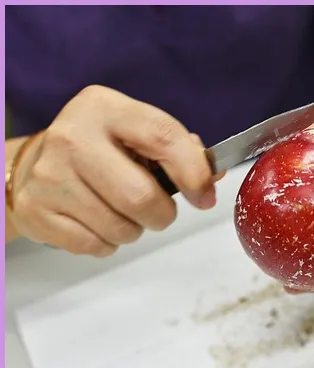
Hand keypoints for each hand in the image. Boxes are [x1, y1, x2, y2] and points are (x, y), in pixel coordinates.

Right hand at [7, 85, 223, 256]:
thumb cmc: (100, 150)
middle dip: (162, 214)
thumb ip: (178, 149)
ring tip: (121, 210)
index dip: (193, 173)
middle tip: (158, 210)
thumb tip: (212, 175)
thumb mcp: (135, 134)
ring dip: (134, 229)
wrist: (35, 166)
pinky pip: (95, 245)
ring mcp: (49, 176)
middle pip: (140, 196)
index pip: (163, 137)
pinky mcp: (36, 212)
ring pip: (120, 228)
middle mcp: (72, 137)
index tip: (205, 196)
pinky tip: (97, 221)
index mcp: (105, 108)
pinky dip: (107, 242)